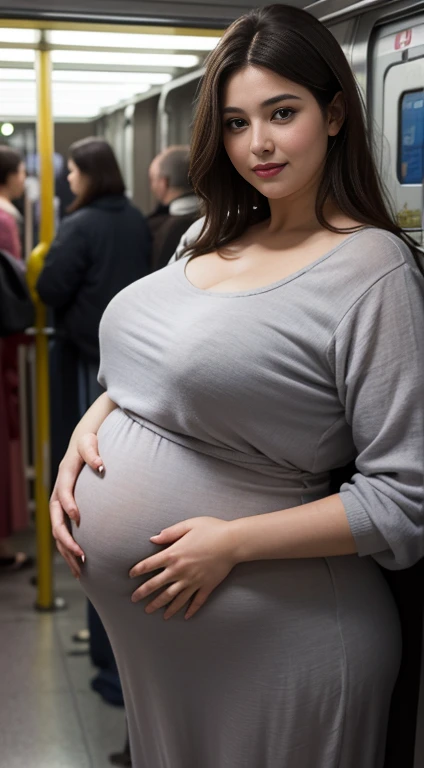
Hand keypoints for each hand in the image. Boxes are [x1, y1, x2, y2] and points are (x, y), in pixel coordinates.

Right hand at [50, 432, 102, 577]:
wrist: (84, 445)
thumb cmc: (89, 443)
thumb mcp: (90, 442)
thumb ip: (93, 453)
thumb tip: (100, 465)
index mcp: (64, 476)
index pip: (62, 493)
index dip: (68, 505)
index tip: (78, 518)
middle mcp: (59, 493)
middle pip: (56, 520)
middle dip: (66, 540)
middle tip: (81, 555)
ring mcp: (61, 505)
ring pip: (58, 533)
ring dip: (67, 552)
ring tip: (80, 570)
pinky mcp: (67, 513)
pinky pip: (65, 535)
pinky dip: (70, 551)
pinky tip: (81, 566)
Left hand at [129, 517, 236, 619]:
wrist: (232, 542)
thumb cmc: (211, 529)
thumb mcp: (188, 525)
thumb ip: (169, 533)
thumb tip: (153, 538)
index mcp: (173, 554)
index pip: (149, 565)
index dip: (138, 570)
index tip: (131, 575)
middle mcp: (180, 571)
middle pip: (157, 585)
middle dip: (143, 593)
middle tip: (134, 600)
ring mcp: (193, 581)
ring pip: (174, 598)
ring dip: (161, 606)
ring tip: (152, 612)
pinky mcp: (206, 586)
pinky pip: (196, 602)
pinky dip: (190, 610)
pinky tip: (184, 616)